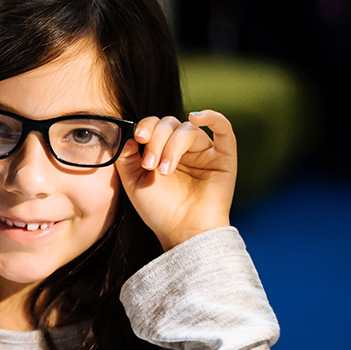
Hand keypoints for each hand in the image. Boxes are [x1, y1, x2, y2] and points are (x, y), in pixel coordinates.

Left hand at [115, 110, 236, 250]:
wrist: (183, 232)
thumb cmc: (159, 210)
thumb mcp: (134, 182)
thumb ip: (126, 157)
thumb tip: (128, 134)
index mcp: (162, 150)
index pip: (154, 126)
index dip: (146, 127)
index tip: (138, 139)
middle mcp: (183, 148)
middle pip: (170, 124)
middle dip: (157, 140)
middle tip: (150, 165)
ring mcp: (204, 151)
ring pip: (188, 130)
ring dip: (173, 146)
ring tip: (164, 171)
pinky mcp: (224, 157)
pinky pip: (224, 129)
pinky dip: (212, 117)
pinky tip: (197, 117)